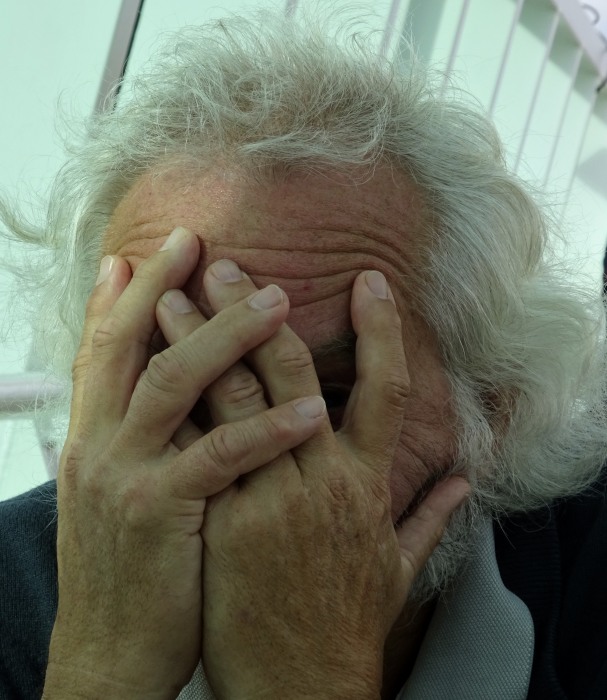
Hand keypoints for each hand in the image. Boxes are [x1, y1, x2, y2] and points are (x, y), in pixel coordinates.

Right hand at [44, 228, 326, 698]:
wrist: (110, 652)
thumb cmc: (132, 568)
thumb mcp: (124, 494)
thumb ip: (148, 439)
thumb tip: (177, 397)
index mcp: (95, 437)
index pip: (106, 348)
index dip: (127, 295)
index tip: (154, 252)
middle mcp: (101, 445)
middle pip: (133, 346)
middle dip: (169, 288)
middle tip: (209, 245)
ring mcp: (127, 476)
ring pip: (175, 383)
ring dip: (228, 336)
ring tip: (279, 299)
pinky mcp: (161, 516)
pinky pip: (219, 457)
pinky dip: (265, 428)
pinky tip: (311, 407)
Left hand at [156, 258, 469, 699]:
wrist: (301, 684)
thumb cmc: (347, 622)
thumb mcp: (400, 566)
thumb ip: (432, 514)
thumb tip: (465, 477)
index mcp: (367, 484)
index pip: (384, 388)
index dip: (381, 330)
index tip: (369, 281)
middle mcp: (322, 480)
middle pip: (289, 376)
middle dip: (256, 313)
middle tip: (226, 265)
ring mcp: (270, 500)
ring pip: (233, 400)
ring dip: (198, 342)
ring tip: (169, 295)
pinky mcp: (225, 524)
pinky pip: (197, 449)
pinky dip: (173, 403)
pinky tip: (144, 369)